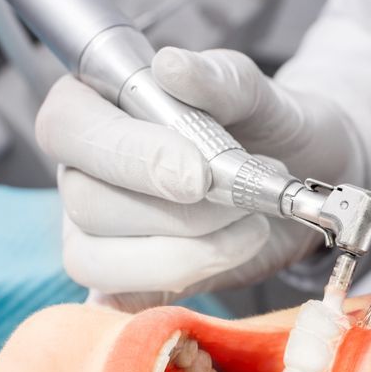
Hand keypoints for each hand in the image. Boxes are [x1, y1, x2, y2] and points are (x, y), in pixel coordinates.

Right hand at [35, 47, 362, 308]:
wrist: (302, 179)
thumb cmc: (267, 128)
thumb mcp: (257, 94)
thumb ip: (219, 79)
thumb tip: (172, 67)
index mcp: (96, 108)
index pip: (68, 128)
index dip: (128, 157)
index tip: (198, 176)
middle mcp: (82, 172)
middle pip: (87, 204)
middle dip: (180, 214)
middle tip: (244, 199)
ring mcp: (94, 234)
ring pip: (99, 261)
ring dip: (189, 254)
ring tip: (249, 226)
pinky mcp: (122, 285)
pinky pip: (117, 305)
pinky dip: (169, 295)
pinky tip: (219, 266)